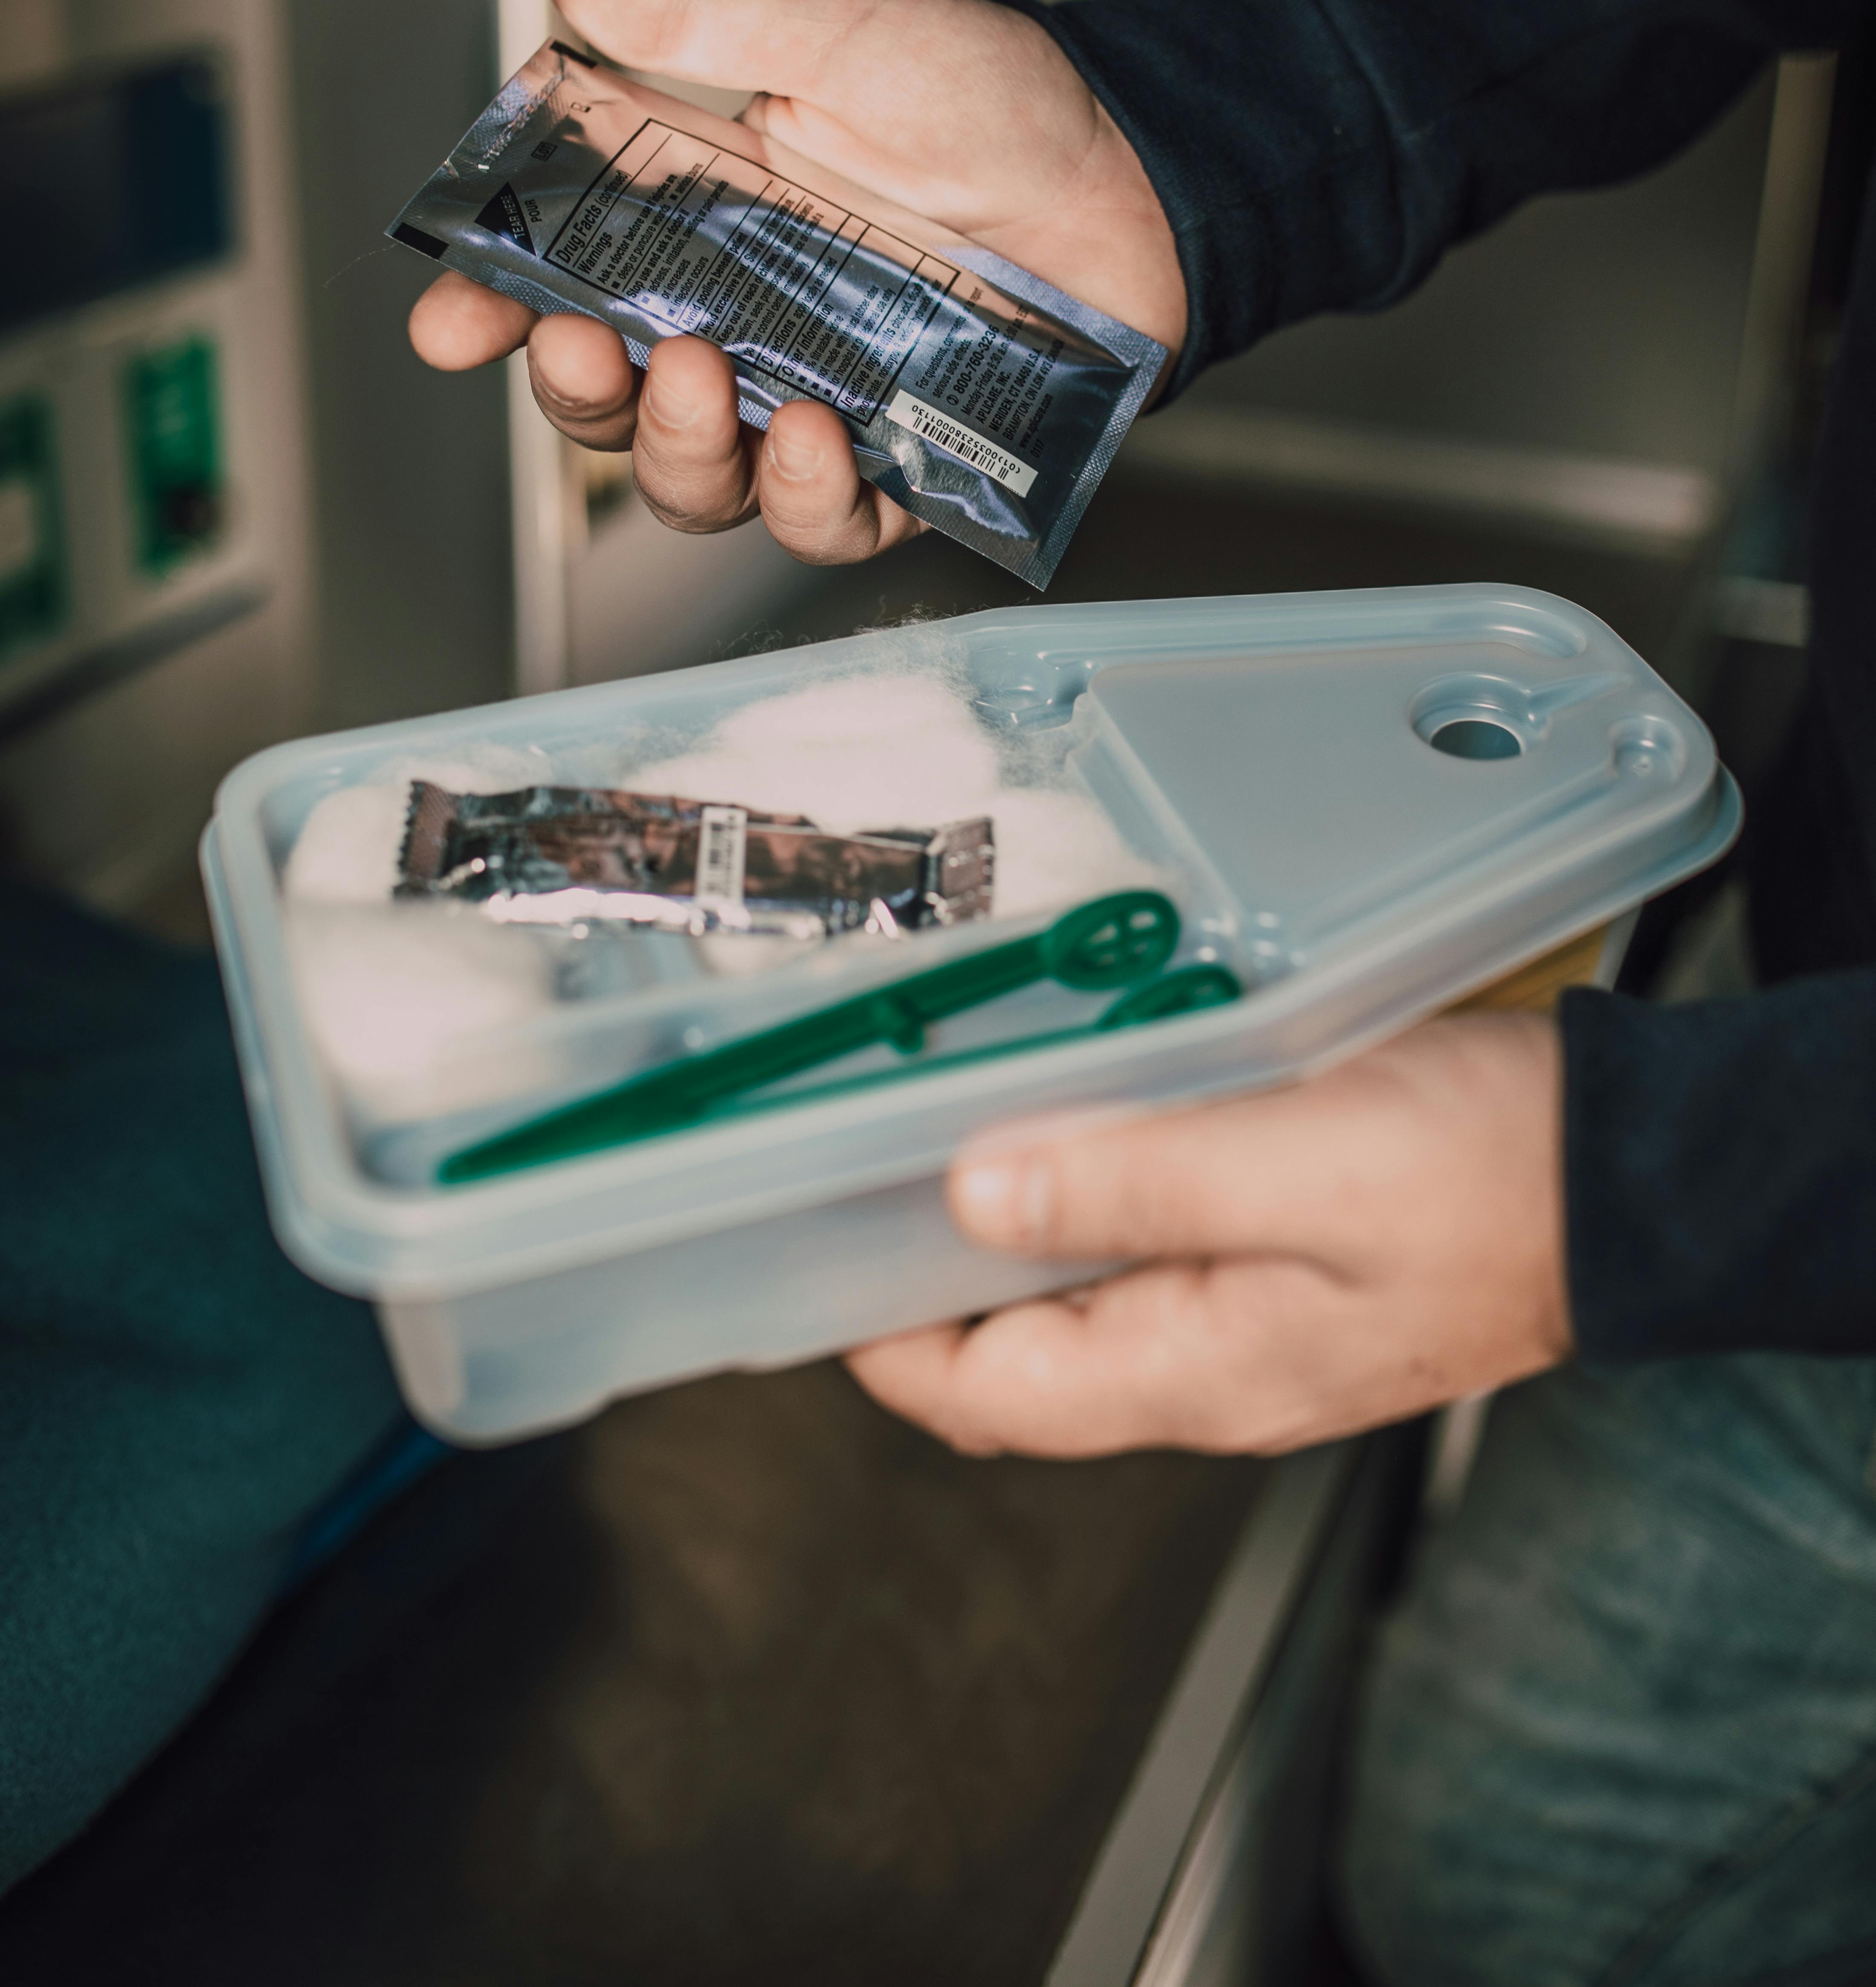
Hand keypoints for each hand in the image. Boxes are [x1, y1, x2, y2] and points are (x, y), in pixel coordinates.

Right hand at [408, 0, 1185, 566]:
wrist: (1133, 164)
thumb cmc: (991, 99)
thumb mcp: (835, 32)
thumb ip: (699, 18)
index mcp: (701, 234)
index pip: (562, 287)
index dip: (493, 312)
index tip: (450, 321)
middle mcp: (747, 331)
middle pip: (614, 407)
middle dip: (580, 391)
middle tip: (585, 337)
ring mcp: (821, 404)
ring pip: (703, 484)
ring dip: (679, 450)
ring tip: (704, 380)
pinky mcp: (907, 464)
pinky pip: (831, 521)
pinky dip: (810, 496)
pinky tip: (819, 439)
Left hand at [848, 1013, 1571, 1457]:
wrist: (1637, 1177)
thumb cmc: (1490, 1171)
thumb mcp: (1298, 1160)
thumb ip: (1131, 1184)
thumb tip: (969, 1196)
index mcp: (1198, 1367)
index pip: (984, 1398)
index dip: (877, 1337)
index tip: (803, 1253)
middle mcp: (1209, 1366)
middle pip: (1016, 1356)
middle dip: (921, 1282)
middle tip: (848, 1168)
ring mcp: (1248, 1323)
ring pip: (1075, 1300)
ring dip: (1002, 1228)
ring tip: (935, 1126)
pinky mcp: (1284, 1265)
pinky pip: (1147, 1251)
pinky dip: (1086, 1194)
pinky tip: (1070, 1113)